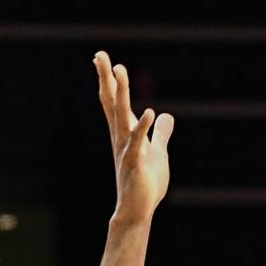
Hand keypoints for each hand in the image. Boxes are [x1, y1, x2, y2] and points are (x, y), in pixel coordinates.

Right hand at [94, 51, 173, 222]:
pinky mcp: (134, 163)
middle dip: (107, 78)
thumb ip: (160, 134)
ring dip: (121, 92)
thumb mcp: (157, 152)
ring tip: (120, 70)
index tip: (102, 59)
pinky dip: (143, 127)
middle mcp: (121, 137)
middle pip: (112, 103)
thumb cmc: (145, 183)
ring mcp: (126, 149)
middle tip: (100, 55)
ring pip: (121, 115)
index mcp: (124, 133)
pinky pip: (138, 142)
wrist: (138, 210)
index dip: (109, 80)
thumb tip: (166, 116)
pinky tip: (150, 113)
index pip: (114, 102)